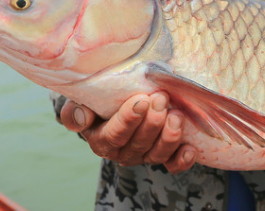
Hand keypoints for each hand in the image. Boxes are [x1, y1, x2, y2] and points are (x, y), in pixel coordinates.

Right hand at [59, 92, 196, 173]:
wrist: (115, 102)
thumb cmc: (98, 101)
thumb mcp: (81, 102)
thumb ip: (75, 112)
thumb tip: (82, 117)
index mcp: (101, 140)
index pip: (114, 135)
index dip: (128, 120)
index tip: (140, 101)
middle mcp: (122, 152)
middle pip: (139, 144)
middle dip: (152, 122)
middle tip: (161, 98)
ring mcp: (143, 155)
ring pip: (157, 154)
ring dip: (169, 136)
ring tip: (177, 115)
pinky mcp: (162, 156)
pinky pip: (173, 165)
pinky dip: (182, 160)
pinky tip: (189, 148)